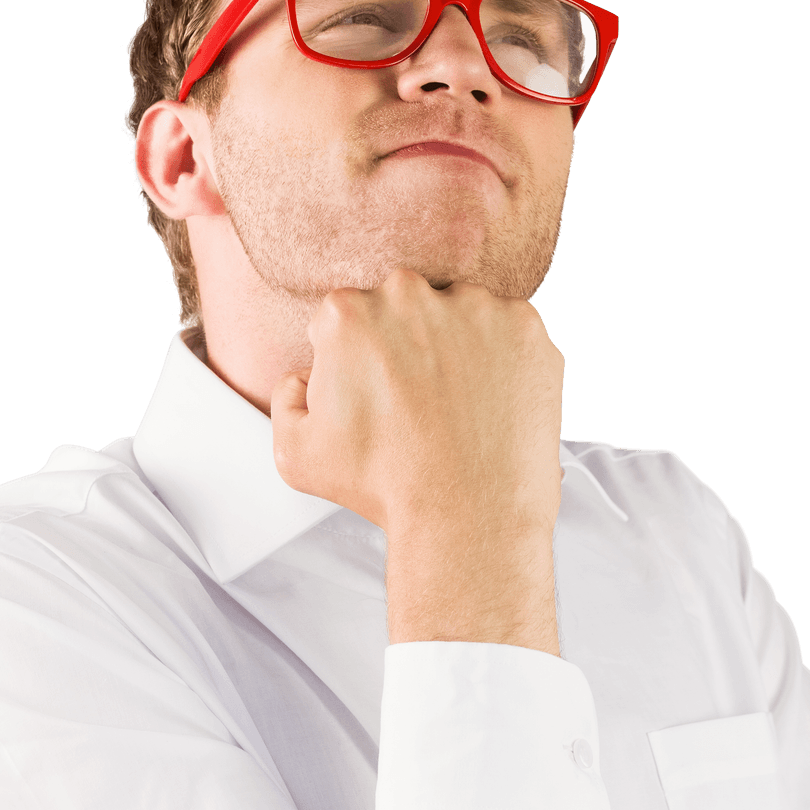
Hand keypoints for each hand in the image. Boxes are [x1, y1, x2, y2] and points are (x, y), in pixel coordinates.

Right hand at [270, 267, 564, 540]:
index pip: (347, 318)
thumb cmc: (383, 486)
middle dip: (405, 340)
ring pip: (459, 313)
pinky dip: (504, 359)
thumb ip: (284, 397)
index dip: (355, 358)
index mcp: (347, 313)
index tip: (373, 390)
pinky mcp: (524, 326)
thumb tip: (303, 375)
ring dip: (457, 344)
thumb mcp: (295, 453)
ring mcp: (473, 305)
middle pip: (403, 305)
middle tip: (416, 397)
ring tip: (457, 404)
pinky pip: (509, 332)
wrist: (466, 515)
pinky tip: (490, 402)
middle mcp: (409, 294)